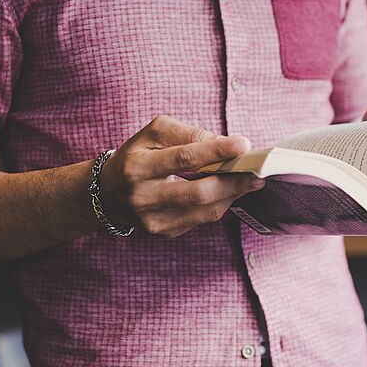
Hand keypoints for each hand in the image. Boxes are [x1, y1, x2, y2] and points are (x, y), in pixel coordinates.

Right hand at [97, 115, 263, 237]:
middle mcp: (142, 197)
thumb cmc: (138, 155)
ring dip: (231, 195)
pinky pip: (201, 220)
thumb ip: (188, 134)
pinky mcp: (164, 233)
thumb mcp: (154, 133)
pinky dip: (219, 204)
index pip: (182, 159)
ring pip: (203, 211)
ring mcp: (153, 220)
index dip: (216, 152)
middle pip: (197, 193)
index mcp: (137, 167)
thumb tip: (224, 144)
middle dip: (232, 182)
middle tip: (256, 172)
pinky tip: (228, 192)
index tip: (243, 145)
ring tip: (250, 181)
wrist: (109, 192)